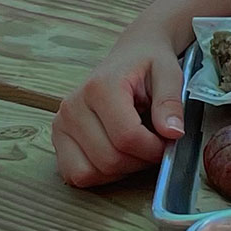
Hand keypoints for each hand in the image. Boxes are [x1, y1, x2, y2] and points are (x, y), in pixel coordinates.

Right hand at [53, 27, 186, 187]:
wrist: (131, 55)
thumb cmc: (148, 63)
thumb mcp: (168, 72)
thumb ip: (170, 102)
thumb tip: (173, 133)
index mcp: (100, 87)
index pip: (126, 136)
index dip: (153, 148)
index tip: (169, 142)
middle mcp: (73, 107)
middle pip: (108, 158)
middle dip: (140, 161)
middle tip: (156, 147)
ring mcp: (61, 125)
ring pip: (89, 173)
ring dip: (120, 171)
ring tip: (137, 149)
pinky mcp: (58, 139)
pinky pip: (74, 174)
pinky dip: (100, 175)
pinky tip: (118, 155)